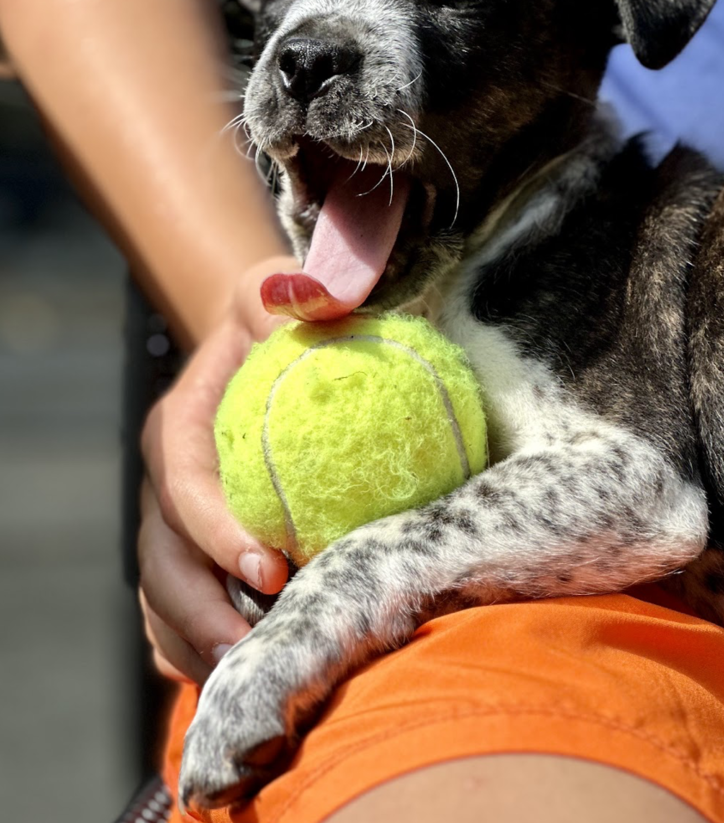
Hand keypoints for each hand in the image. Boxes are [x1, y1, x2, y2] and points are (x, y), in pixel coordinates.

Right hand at [138, 256, 301, 683]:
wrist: (251, 353)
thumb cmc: (270, 324)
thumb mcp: (273, 292)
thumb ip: (292, 292)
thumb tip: (317, 295)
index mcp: (179, 430)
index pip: (184, 487)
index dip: (217, 533)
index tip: (271, 568)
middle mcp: (166, 486)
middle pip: (162, 560)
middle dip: (201, 611)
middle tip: (256, 648)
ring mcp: (174, 526)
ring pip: (164, 597)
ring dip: (199, 641)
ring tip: (248, 674)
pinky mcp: (192, 552)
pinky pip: (178, 611)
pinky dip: (199, 644)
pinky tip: (241, 670)